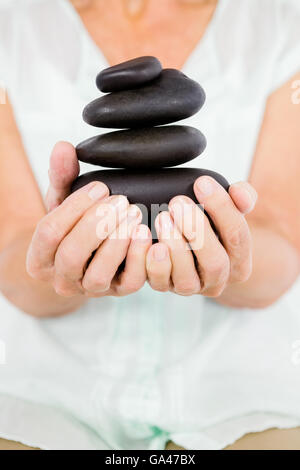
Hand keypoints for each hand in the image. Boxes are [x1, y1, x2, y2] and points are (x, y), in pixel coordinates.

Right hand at [27, 142, 151, 297]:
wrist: (85, 259)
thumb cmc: (72, 226)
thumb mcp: (63, 202)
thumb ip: (62, 176)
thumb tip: (63, 148)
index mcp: (39, 258)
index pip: (49, 233)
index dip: (75, 206)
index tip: (100, 186)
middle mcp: (61, 279)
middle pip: (72, 255)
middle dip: (96, 225)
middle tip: (120, 200)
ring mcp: (89, 289)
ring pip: (98, 274)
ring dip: (117, 242)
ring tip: (134, 213)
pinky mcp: (117, 292)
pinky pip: (129, 283)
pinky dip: (138, 258)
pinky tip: (145, 233)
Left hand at [146, 176, 256, 296]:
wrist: (192, 249)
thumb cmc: (213, 226)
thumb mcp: (230, 210)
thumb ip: (241, 197)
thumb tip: (239, 191)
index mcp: (240, 261)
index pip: (237, 236)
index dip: (221, 209)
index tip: (202, 183)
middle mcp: (218, 280)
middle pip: (215, 263)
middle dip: (196, 231)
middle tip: (178, 203)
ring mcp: (192, 287)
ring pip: (186, 278)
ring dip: (173, 247)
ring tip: (162, 218)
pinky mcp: (167, 288)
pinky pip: (159, 282)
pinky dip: (151, 262)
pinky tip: (147, 239)